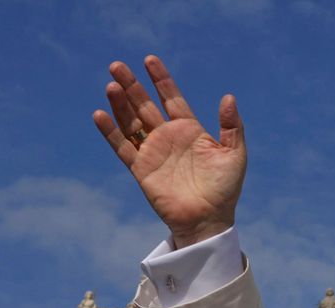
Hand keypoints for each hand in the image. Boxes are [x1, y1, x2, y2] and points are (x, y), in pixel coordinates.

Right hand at [93, 55, 246, 248]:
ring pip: (131, 122)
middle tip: (117, 65)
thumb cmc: (225, 190)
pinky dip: (111, 132)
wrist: (208, 220)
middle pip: (144, 105)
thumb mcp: (234, 155)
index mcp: (189, 130)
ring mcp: (152, 152)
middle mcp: (167, 137)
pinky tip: (100, 114)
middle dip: (132, 85)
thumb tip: (228, 97)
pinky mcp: (141, 169)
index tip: (150, 60)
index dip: (161, 80)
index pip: (171, 98)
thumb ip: (232, 126)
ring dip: (120, 103)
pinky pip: (122, 147)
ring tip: (111, 84)